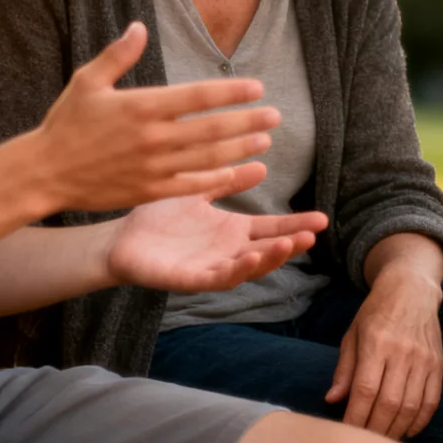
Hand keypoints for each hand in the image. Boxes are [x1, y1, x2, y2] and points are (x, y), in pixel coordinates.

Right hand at [29, 23, 279, 211]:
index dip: (231, 93)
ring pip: (208, 159)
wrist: (45, 172)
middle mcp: (151, 138)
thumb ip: (117, 55)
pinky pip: (191, 186)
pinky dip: (218, 180)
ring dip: (240, 149)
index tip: (256, 87)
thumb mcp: (87, 81)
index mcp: (140, 106)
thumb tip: (140, 26)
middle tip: (275, 116)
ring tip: (264, 141)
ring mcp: (152, 167)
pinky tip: (237, 173)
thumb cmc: (66, 123)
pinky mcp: (148, 191)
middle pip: (211, 129)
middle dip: (247, 121)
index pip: (196, 97)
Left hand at [106, 168, 327, 291]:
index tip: (323, 218)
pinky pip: (217, 278)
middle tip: (314, 233)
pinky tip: (250, 258)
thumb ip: (227, 180)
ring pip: (248, 267)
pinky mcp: (190, 279)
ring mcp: (210, 266)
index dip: (296, 224)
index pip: (271, 228)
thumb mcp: (198, 192)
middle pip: (267, 249)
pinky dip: (236, 271)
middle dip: (292, 242)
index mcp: (230, 231)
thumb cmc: (158, 217)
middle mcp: (226, 251)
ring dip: (270, 258)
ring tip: (290, 244)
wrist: (120, 239)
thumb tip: (261, 163)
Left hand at [325, 269, 442, 438]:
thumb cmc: (376, 313)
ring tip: (384, 439)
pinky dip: (420, 420)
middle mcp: (402, 352)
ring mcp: (423, 359)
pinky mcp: (438, 365)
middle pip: (389, 402)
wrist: (411, 290)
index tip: (347, 431)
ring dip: (396, 429)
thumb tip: (333, 400)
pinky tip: (408, 429)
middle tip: (365, 440)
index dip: (356, 415)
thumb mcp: (353, 334)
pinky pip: (432, 400)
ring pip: (411, 405)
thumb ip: (344, 369)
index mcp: (376, 343)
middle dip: (375, 428)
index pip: (365, 389)